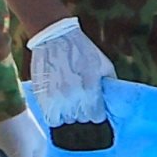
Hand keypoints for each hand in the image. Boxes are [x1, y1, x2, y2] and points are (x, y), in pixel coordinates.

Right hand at [23, 16, 117, 131]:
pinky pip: (49, 116)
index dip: (97, 112)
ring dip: (68, 113)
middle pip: (81, 119)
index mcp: (90, 90)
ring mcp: (55, 98)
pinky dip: (54, 113)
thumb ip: (111, 85)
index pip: (97, 117)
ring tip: (68, 101)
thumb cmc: (82, 49)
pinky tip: (57, 103)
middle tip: (81, 99)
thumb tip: (114, 100)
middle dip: (83, 111)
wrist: (55, 37)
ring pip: (65, 120)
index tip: (95, 107)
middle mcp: (72, 97)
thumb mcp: (104, 65)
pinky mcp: (41, 96)